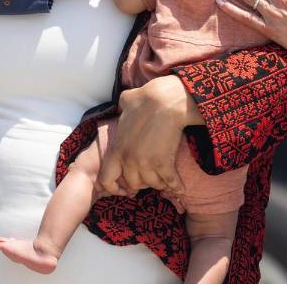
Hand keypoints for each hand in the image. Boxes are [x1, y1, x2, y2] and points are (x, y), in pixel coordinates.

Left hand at [97, 76, 199, 207]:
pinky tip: (180, 187)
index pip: (106, 179)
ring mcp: (146, 164)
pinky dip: (176, 185)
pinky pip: (169, 181)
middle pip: (133, 183)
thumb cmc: (146, 98)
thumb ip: (122, 108)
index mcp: (117, 149)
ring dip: (159, 183)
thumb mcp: (126, 101)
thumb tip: (124, 105)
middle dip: (142, 182)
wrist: (166, 101)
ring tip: (165, 180)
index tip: (124, 187)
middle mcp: (129, 160)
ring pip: (152, 184)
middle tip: (150, 177)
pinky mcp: (164, 164)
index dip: (114, 187)